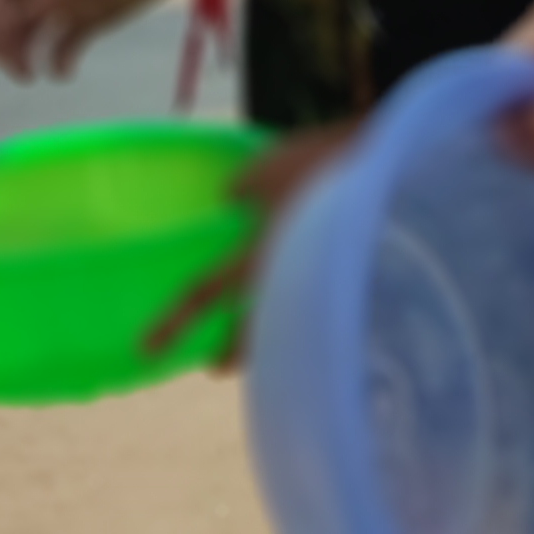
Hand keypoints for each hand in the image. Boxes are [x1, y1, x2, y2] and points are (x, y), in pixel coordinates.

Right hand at [0, 0, 195, 80]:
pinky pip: (65, 44)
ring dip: (20, 55)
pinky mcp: (94, 15)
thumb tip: (15, 11)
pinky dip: (58, 61)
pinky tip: (64, 72)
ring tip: (31, 75)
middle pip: (2, 10)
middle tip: (16, 65)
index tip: (6, 28)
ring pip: (28, 31)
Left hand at [142, 123, 356, 364]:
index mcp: (255, 260)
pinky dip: (313, 300)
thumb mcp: (269, 168)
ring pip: (287, 317)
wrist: (387, 178)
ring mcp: (321, 286)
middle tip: (216, 366)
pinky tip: (318, 287)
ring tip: (265, 334)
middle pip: (253, 329)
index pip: (204, 293)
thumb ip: (243, 185)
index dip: (174, 322)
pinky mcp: (353, 279)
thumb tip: (226, 196)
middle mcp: (285, 284)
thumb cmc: (320, 169)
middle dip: (235, 349)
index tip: (146, 350)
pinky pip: (322, 299)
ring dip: (273, 330)